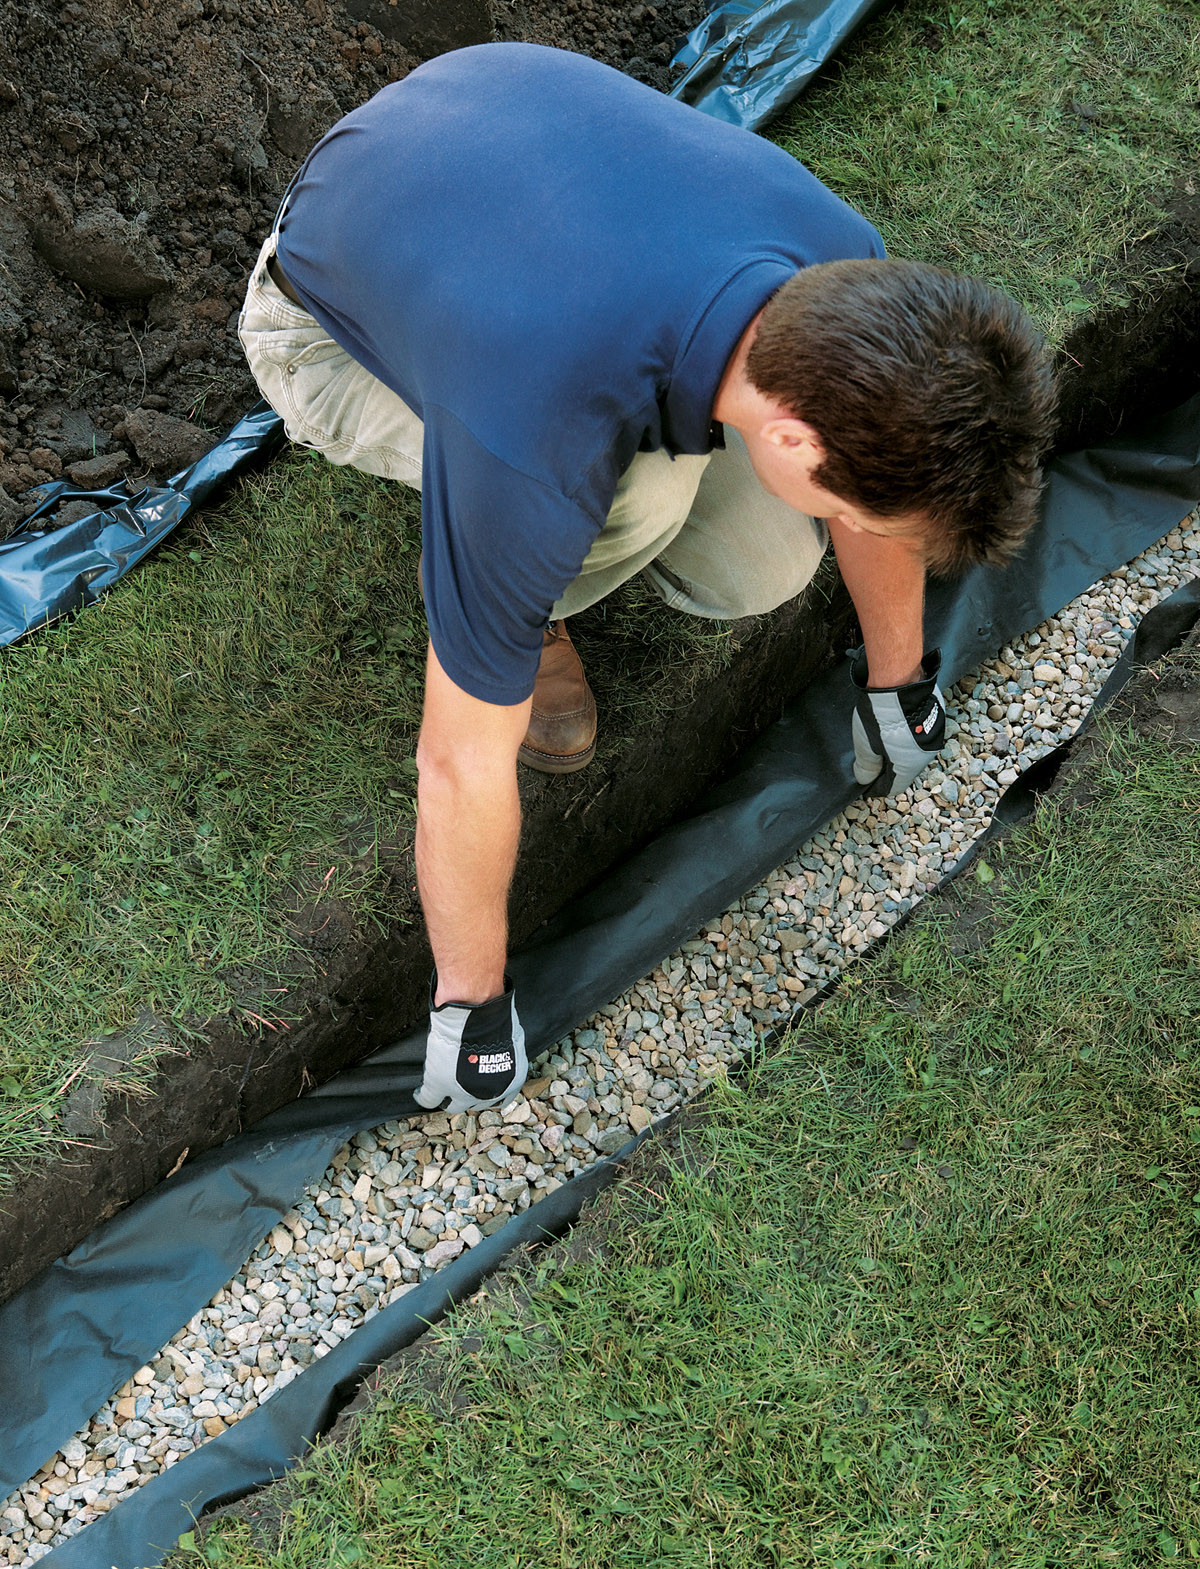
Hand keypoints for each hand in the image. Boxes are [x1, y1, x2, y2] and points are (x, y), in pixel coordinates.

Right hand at [415, 974, 527, 1113]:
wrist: (475, 1010)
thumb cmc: (494, 1018)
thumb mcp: (507, 1043)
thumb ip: (501, 1057)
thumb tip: (493, 1055)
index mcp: (510, 1082)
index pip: (498, 1099)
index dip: (485, 1091)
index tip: (478, 1086)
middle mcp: (488, 1092)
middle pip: (474, 1103)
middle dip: (467, 1096)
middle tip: (460, 1087)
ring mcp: (462, 1091)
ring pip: (453, 1105)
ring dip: (447, 1097)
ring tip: (440, 1094)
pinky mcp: (439, 1084)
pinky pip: (429, 1098)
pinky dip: (423, 1096)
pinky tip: (420, 1092)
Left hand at [849, 645, 945, 796]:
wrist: (900, 678)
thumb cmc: (881, 713)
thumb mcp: (865, 744)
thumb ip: (866, 766)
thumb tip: (866, 779)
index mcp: (910, 764)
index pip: (894, 787)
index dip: (878, 788)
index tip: (866, 784)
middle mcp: (926, 753)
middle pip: (904, 770)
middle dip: (887, 769)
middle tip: (869, 762)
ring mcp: (933, 734)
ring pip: (911, 752)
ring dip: (896, 752)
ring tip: (878, 743)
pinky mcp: (935, 717)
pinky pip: (917, 735)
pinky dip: (905, 736)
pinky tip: (891, 727)